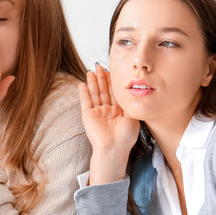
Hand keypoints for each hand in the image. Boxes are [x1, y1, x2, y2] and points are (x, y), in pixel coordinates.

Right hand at [78, 64, 139, 184]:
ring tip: (91, 70)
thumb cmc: (125, 137)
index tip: (112, 70)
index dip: (113, 81)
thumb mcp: (133, 117)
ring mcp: (97, 113)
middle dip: (102, 78)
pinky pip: (85, 102)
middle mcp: (107, 111)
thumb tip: (132, 91)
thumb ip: (130, 104)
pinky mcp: (88, 116)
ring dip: (92, 82)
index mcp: (118, 111)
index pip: (115, 93)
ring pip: (94, 94)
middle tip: (100, 66)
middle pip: (104, 91)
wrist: (114, 149)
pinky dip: (83, 93)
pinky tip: (82, 84)